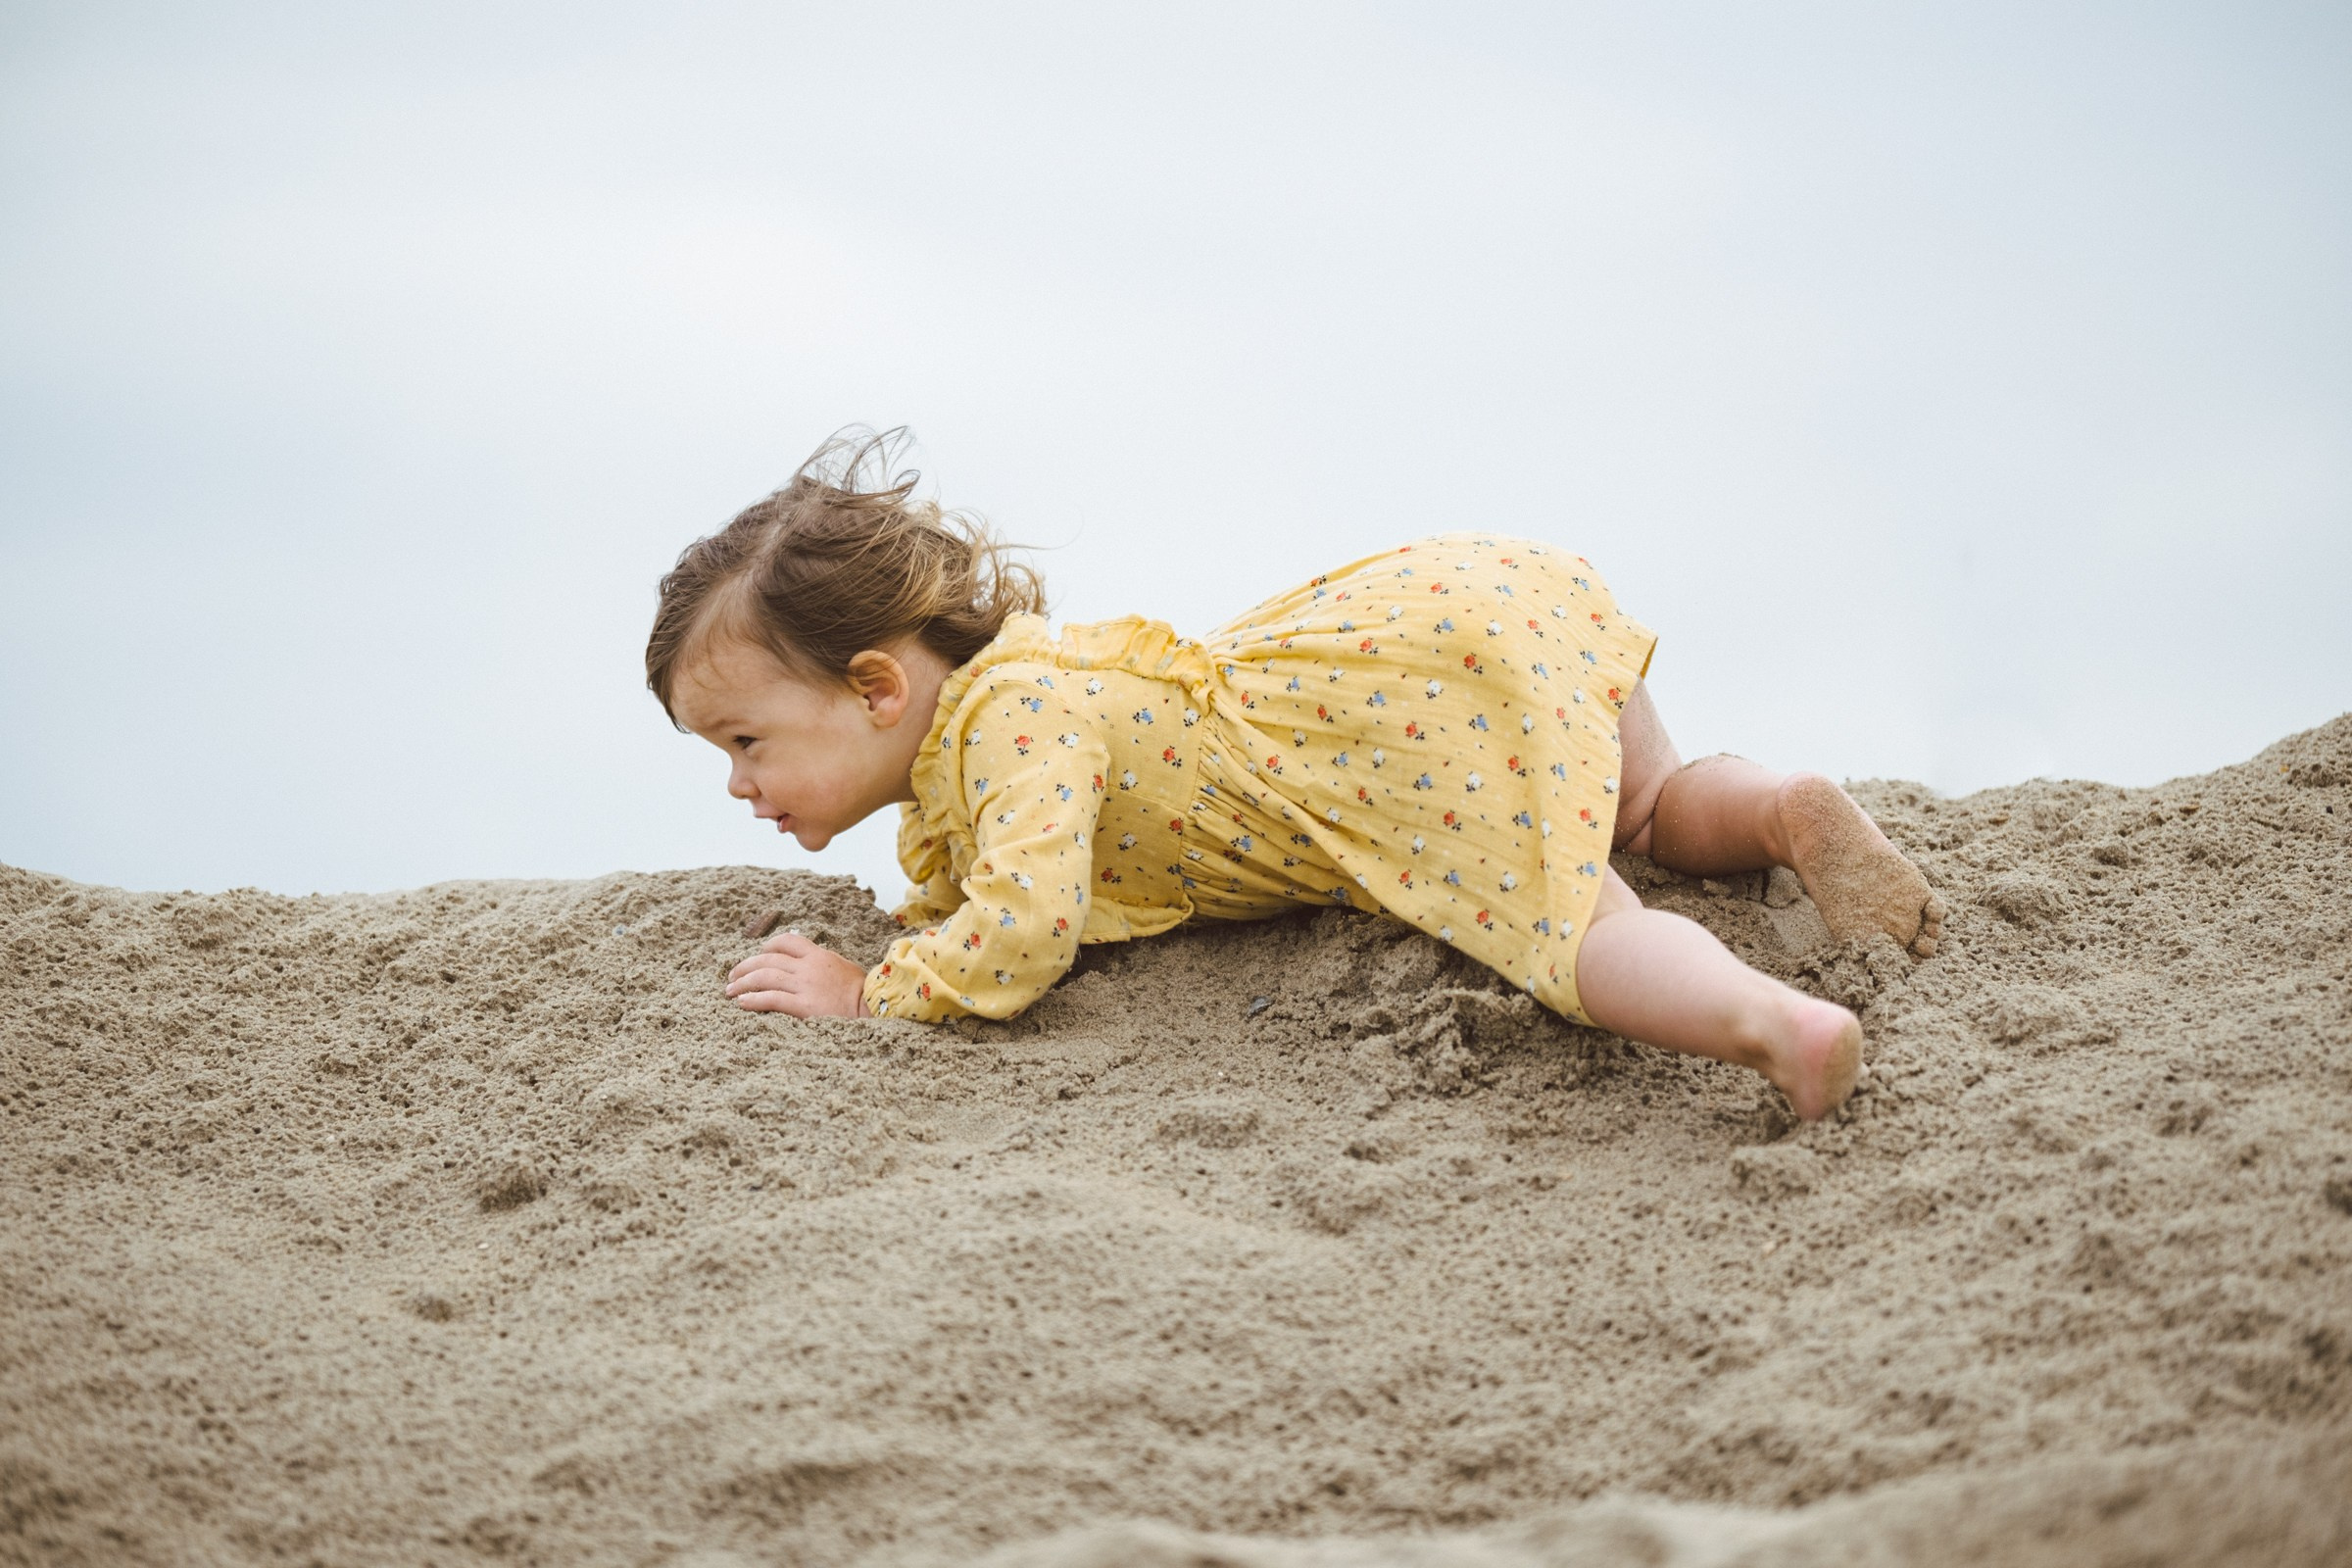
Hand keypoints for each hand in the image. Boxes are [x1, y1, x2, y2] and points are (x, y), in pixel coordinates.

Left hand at [724, 929, 869, 1017]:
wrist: (874, 1007)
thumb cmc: (862, 992)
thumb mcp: (842, 967)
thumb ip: (822, 963)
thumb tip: (807, 963)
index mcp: (818, 955)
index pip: (787, 941)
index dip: (767, 947)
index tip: (757, 955)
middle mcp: (808, 966)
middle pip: (767, 959)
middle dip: (745, 967)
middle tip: (732, 976)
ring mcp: (805, 985)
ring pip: (764, 977)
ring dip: (742, 983)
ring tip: (730, 991)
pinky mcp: (803, 1005)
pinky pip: (770, 999)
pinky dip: (752, 1000)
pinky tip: (742, 1003)